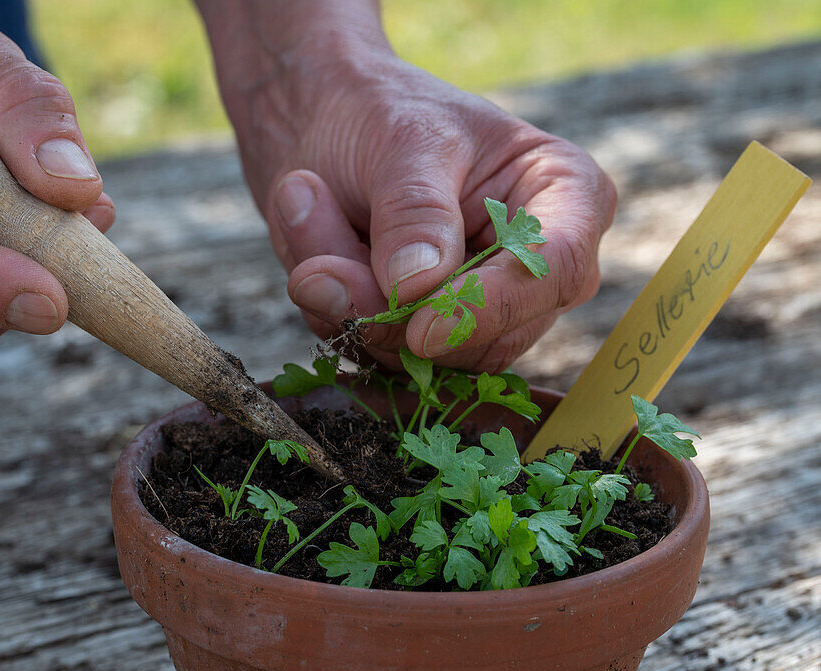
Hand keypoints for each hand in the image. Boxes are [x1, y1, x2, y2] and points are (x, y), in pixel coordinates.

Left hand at [200, 3, 614, 372]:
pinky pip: (376, 355)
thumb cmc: (381, 112)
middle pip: (491, 339)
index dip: (494, 306)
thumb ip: (414, 210)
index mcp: (563, 199)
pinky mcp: (419, 336)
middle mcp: (530, 268)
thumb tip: (418, 289)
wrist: (318, 123)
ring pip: (425, 358)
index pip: (558, 269)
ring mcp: (475, 311)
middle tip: (317, 266)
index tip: (422, 327)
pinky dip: (330, 311)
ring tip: (306, 210)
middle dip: (394, 314)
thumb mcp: (402, 139)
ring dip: (348, 304)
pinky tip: (310, 252)